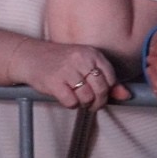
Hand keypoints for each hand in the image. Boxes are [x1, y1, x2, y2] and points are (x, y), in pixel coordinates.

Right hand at [8, 38, 128, 110]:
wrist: (30, 56)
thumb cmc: (60, 61)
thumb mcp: (84, 64)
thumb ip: (106, 79)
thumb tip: (126, 95)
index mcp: (91, 53)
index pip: (110, 77)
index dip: (107, 90)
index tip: (100, 93)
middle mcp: (81, 59)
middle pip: (101, 89)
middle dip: (97, 101)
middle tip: (90, 103)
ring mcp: (67, 70)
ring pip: (87, 97)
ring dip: (83, 103)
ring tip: (76, 98)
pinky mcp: (54, 82)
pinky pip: (71, 102)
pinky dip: (70, 104)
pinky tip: (65, 96)